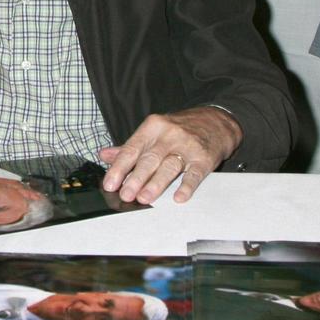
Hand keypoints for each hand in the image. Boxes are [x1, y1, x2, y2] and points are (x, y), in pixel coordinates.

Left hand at [99, 106, 241, 204]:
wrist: (216, 120)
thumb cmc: (180, 129)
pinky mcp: (205, 158)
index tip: (110, 184)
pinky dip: (186, 186)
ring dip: (156, 183)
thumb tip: (104, 155)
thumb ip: (130, 146)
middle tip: (125, 195)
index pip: (132, 149)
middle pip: (149, 158)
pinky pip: (194, 173)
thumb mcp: (153, 131)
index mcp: (152, 127)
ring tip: (144, 198)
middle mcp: (169, 135)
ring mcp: (188, 146)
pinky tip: (178, 197)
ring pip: (169, 166)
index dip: (119, 167)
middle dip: (136, 178)